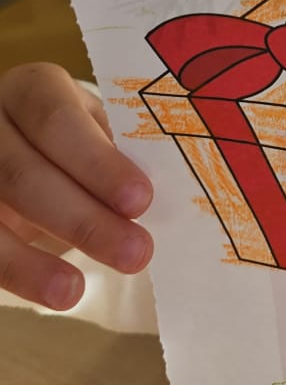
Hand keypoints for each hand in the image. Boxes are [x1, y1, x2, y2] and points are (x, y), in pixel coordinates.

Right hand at [0, 64, 152, 310]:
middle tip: (135, 252)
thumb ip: (121, 154)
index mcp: (33, 90)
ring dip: (32, 261)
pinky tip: (51, 294)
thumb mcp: (97, 132)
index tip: (140, 201)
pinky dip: (15, 274)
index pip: (56, 119)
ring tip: (76, 291)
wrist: (29, 153)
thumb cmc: (78, 142)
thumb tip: (171, 198)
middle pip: (23, 172)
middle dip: (81, 218)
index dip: (96, 163)